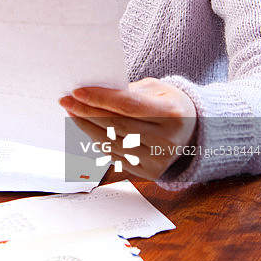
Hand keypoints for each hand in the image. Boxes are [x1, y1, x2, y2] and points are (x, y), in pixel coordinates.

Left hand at [59, 77, 196, 179]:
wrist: (193, 131)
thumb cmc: (170, 104)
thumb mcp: (157, 88)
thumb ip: (129, 91)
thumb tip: (94, 93)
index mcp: (172, 114)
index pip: (129, 106)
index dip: (100, 98)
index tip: (77, 91)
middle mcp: (167, 140)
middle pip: (116, 126)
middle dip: (87, 112)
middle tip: (67, 100)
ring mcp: (158, 160)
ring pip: (112, 143)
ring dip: (86, 127)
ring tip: (72, 112)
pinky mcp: (149, 172)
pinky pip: (115, 156)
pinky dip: (97, 141)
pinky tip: (86, 128)